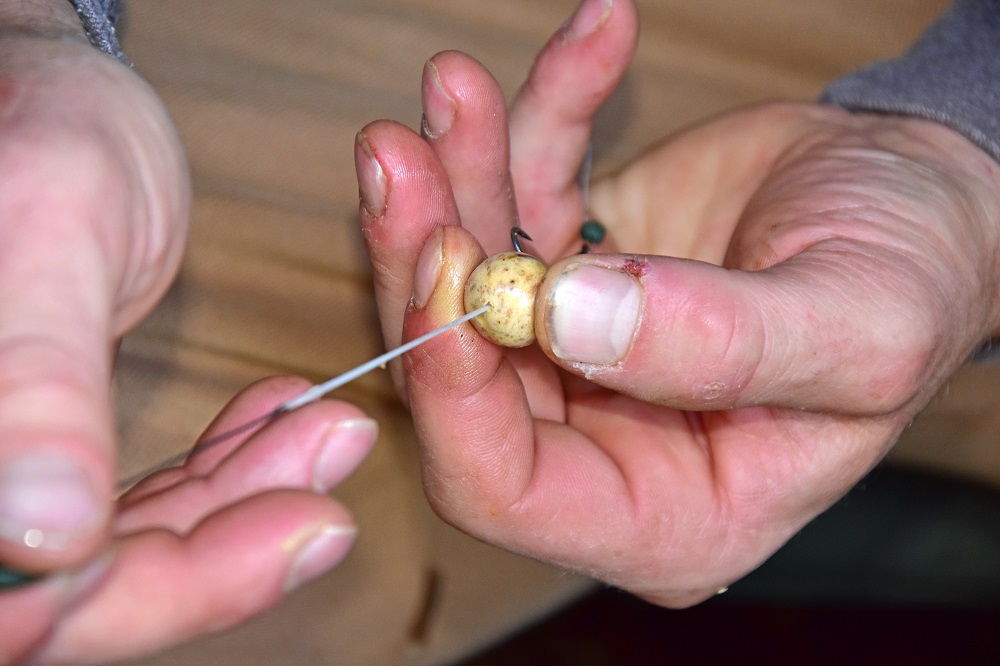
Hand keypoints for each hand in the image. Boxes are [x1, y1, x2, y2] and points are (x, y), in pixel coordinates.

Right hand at [0, 6, 371, 661]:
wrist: (42, 98)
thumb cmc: (26, 132)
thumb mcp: (42, 243)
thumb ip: (33, 385)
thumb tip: (44, 533)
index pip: (22, 599)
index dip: (154, 593)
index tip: (295, 529)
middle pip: (86, 593)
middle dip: (224, 550)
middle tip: (335, 494)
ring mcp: (14, 473)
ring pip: (133, 544)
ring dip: (246, 498)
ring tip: (334, 433)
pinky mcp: (66, 447)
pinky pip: (153, 491)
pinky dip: (231, 465)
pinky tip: (290, 420)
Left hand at [357, 0, 999, 606]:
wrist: (919, 202)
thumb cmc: (912, 286)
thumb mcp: (855, 326)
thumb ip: (718, 343)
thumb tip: (566, 315)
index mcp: (664, 510)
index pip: (505, 487)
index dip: (454, 387)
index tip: (451, 262)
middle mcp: (600, 442)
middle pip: (456, 374)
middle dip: (425, 259)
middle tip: (405, 153)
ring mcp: (572, 355)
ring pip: (464, 276)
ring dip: (456, 172)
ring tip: (459, 87)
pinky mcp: (569, 266)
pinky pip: (520, 192)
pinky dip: (540, 115)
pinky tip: (588, 47)